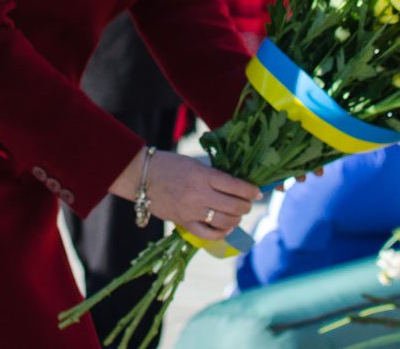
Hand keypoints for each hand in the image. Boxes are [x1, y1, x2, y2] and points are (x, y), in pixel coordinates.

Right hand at [111, 148, 260, 242]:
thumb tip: (237, 187)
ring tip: (237, 215)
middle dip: (246, 206)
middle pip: (234, 206)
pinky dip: (221, 233)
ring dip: (236, 219)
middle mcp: (199, 194)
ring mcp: (191, 211)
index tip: (257, 192)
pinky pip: (208, 234)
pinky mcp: (183, 222)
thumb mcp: (195, 164)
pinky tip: (226, 228)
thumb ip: (214, 176)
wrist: (142, 176)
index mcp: (203, 176)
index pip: (236, 186)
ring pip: (224, 221)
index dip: (251, 191)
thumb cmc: (170, 165)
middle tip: (248, 203)